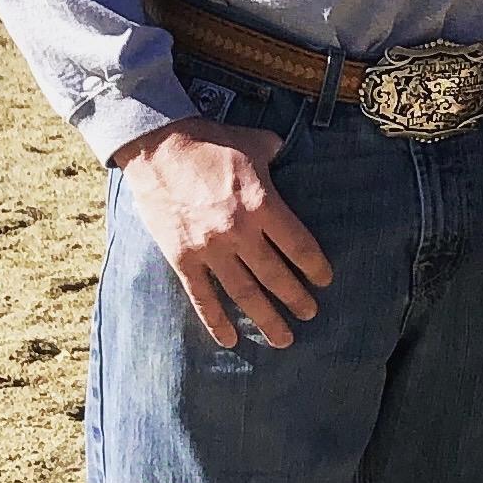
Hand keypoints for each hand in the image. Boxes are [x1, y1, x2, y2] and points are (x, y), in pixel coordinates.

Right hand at [111, 117, 334, 350]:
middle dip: (297, 299)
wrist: (157, 146)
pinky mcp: (182, 258)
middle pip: (276, 276)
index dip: (316, 268)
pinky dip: (216, 321)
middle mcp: (239, 231)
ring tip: (283, 338)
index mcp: (262, 203)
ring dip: (266, 319)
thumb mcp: (252, 142)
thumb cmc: (209, 142)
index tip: (325, 282)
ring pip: (244, 294)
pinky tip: (230, 340)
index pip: (299, 246)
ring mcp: (209, 248)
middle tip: (310, 314)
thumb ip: (274, 152)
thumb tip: (286, 150)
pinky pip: (202, 297)